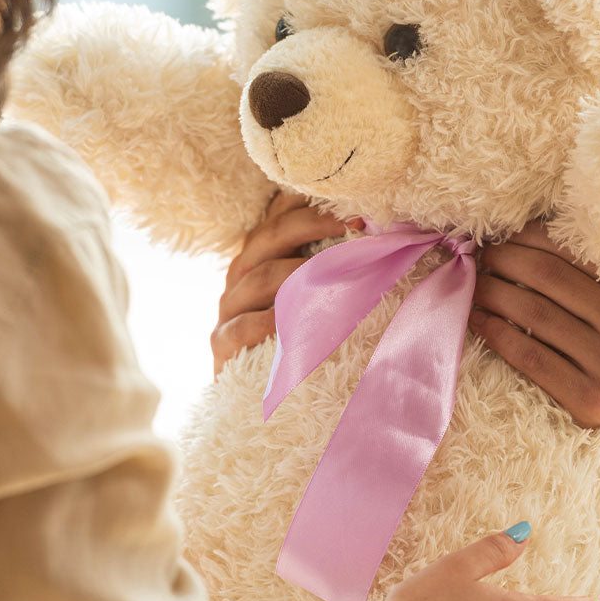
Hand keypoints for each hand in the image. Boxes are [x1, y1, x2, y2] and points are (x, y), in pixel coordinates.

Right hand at [211, 191, 359, 374]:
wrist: (271, 398)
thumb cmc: (301, 339)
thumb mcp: (315, 297)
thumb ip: (330, 267)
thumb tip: (377, 238)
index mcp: (262, 255)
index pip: (278, 214)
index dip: (311, 203)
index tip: (352, 202)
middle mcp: (242, 273)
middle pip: (270, 236)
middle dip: (313, 225)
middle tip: (354, 225)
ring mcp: (229, 307)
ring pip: (259, 278)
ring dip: (299, 273)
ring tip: (337, 274)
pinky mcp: (221, 342)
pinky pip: (242, 327)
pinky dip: (268, 322)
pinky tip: (295, 322)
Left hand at [468, 221, 599, 468]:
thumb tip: (542, 227)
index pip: (572, 251)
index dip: (530, 237)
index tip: (506, 234)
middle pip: (547, 278)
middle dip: (505, 259)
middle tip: (483, 256)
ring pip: (532, 315)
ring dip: (493, 293)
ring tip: (475, 284)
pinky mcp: (585, 399)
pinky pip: (528, 356)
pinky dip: (496, 334)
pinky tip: (478, 320)